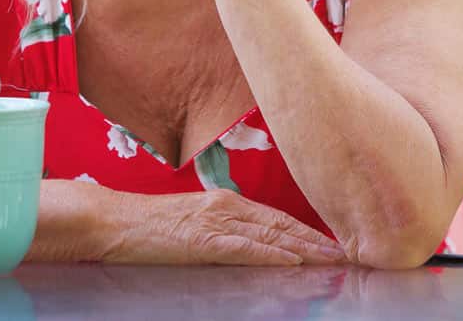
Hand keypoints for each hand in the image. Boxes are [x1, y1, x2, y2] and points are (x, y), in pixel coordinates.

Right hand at [100, 189, 348, 265]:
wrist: (114, 221)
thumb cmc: (148, 226)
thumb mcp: (192, 222)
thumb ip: (222, 229)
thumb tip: (252, 245)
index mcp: (224, 201)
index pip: (276, 216)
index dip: (307, 230)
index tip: (332, 243)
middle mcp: (226, 207)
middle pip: (282, 224)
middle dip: (316, 240)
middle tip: (348, 253)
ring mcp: (216, 223)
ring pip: (271, 235)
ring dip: (305, 249)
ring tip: (332, 260)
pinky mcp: (204, 241)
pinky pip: (246, 248)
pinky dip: (272, 255)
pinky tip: (292, 261)